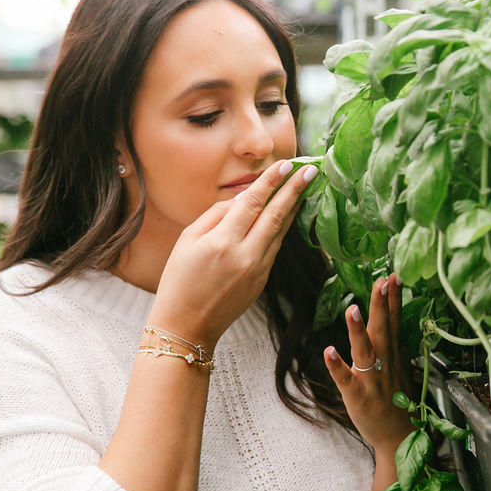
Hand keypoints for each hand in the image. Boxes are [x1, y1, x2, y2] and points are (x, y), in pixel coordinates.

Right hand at [147, 160, 314, 348]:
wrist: (187, 325)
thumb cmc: (180, 281)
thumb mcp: (187, 241)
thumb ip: (215, 215)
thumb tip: (242, 199)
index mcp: (222, 242)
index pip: (253, 203)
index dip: (272, 181)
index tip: (287, 165)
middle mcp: (245, 255)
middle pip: (276, 215)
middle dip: (295, 190)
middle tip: (311, 171)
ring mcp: (257, 270)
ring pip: (280, 232)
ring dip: (293, 209)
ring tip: (305, 188)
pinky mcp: (263, 281)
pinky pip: (274, 249)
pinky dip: (281, 230)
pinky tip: (286, 217)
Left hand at [324, 274, 414, 453]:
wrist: (400, 439)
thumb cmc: (398, 403)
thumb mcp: (400, 369)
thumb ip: (393, 346)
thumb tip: (389, 321)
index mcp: (394, 356)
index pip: (395, 322)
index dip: (394, 299)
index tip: (394, 276)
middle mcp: (386, 364)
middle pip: (383, 330)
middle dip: (382, 305)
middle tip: (382, 281)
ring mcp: (373, 381)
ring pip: (366, 352)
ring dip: (358, 331)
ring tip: (353, 310)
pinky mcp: (359, 397)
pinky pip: (347, 379)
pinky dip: (338, 366)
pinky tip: (329, 351)